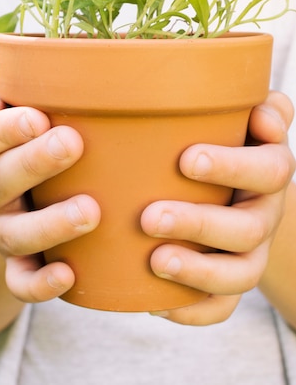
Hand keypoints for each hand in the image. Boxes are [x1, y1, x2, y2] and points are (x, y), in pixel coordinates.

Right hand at [0, 79, 99, 302]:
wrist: (13, 197)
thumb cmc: (18, 139)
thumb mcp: (2, 109)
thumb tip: (6, 89)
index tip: (37, 116)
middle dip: (33, 163)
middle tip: (72, 142)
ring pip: (13, 235)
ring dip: (50, 223)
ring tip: (90, 210)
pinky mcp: (17, 264)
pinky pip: (21, 282)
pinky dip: (41, 285)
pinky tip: (70, 273)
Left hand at [141, 91, 294, 324]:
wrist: (238, 190)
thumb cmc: (227, 143)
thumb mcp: (244, 119)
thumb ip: (261, 109)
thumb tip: (262, 113)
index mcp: (270, 171)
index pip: (270, 169)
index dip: (232, 167)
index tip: (186, 160)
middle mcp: (265, 215)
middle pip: (248, 229)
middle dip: (200, 224)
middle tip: (150, 217)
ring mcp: (250, 253)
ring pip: (240, 274)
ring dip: (198, 272)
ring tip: (154, 261)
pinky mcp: (231, 283)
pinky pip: (222, 308)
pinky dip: (192, 310)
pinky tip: (155, 303)